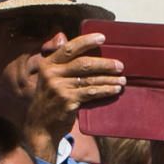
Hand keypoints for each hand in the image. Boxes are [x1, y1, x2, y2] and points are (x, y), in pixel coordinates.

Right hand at [24, 32, 125, 159]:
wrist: (41, 126)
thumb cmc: (50, 100)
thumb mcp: (49, 79)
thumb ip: (59, 63)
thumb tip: (63, 37)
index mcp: (48, 64)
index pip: (68, 48)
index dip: (86, 41)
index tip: (102, 37)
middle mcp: (52, 74)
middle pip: (84, 63)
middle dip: (105, 64)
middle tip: (120, 65)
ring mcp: (59, 88)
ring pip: (90, 79)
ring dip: (110, 79)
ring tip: (123, 80)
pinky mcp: (68, 101)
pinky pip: (92, 92)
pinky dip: (106, 90)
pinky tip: (115, 89)